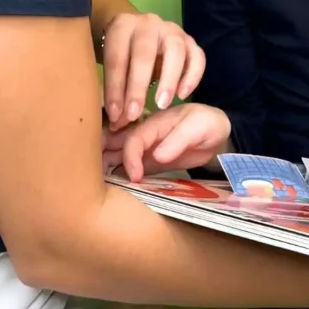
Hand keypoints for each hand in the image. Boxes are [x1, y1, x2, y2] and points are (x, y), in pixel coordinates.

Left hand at [102, 13, 204, 129]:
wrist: (137, 34)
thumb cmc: (122, 55)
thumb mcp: (112, 66)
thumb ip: (115, 90)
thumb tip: (118, 122)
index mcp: (122, 26)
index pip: (116, 57)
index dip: (114, 87)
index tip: (115, 114)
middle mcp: (148, 23)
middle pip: (144, 53)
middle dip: (138, 87)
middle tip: (134, 114)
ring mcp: (172, 29)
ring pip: (175, 51)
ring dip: (168, 80)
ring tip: (162, 105)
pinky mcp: (190, 40)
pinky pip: (197, 56)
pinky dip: (192, 77)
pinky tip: (182, 96)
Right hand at [103, 103, 230, 180]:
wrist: (218, 135)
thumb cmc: (208, 124)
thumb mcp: (197, 127)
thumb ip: (178, 139)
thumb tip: (157, 155)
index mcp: (154, 122)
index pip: (134, 139)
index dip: (130, 157)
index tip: (135, 176)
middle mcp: (145, 135)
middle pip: (116, 142)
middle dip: (101, 154)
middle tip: (90, 174)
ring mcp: (146, 148)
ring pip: (118, 154)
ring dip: (106, 164)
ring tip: (96, 182)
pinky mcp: (149, 162)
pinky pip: (130, 167)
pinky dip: (120, 174)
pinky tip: (113, 186)